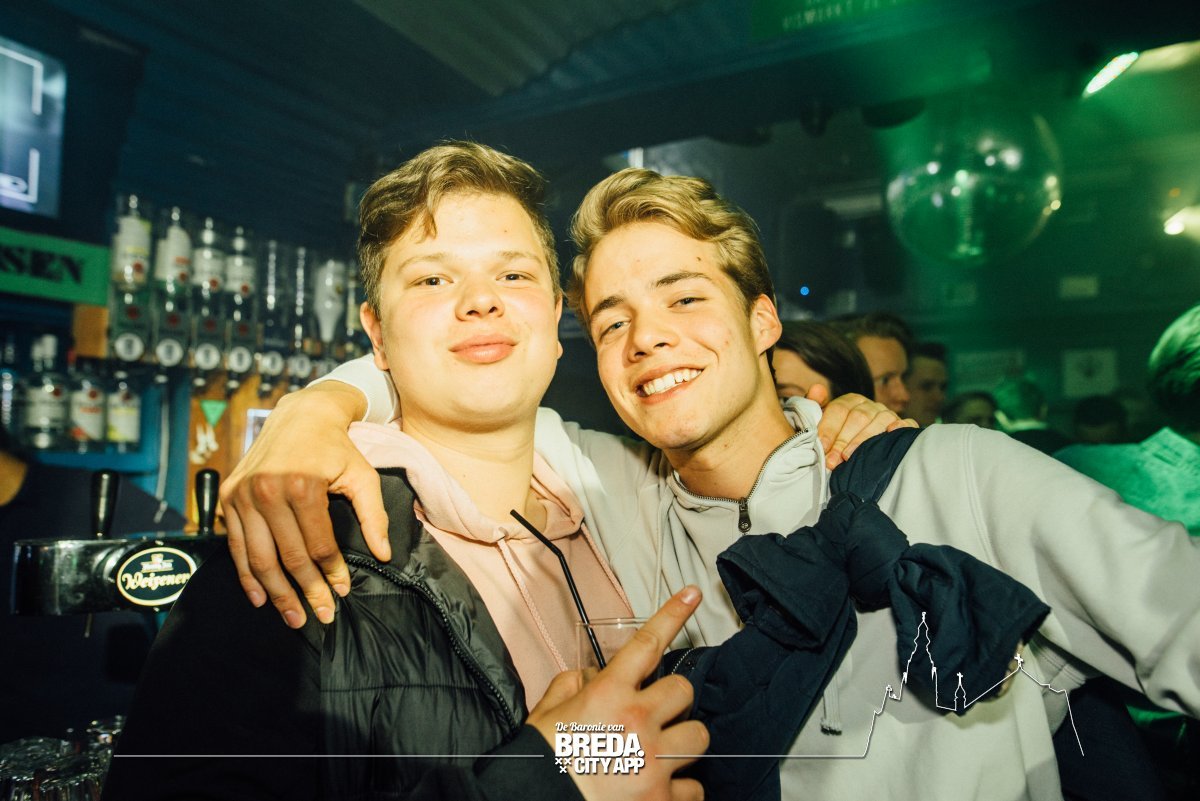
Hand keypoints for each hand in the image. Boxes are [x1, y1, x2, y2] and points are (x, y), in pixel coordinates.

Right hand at [219, 381, 389, 627]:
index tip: (341, 593)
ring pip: (259, 558)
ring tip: (294, 617)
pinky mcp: (230, 497)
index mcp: (302, 485)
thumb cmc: (336, 448)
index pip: (318, 545)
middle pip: (288, 557)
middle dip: (306, 592)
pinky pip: (237, 545)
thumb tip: (384, 554)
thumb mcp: (363, 475)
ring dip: (276, 593)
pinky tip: (260, 598)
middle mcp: (268, 490)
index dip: (331, 574)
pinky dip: (246, 575)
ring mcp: (244, 494)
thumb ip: (373, 516)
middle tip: (320, 617)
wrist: (301, 415)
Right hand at [528, 587, 708, 800]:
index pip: (648, 643)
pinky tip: (658, 788)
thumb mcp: (546, 713)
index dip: (673, 613)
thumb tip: (591, 675)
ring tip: (659, 754)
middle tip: (653, 717)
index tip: (692, 594)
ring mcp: (654, 762)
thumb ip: (570, 685)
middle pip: (683, 692)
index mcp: (607, 694)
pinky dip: (680, 788)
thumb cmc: (539, 763)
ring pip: (698, 737)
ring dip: (682, 743)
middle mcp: (636, 722)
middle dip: (671, 702)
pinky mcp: (662, 800)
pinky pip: (695, 787)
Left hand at [807, 385, 917, 469]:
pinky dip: (901, 427)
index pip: (839, 409)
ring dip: (863, 440)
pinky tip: (891, 433)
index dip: (829, 428)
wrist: (861, 445)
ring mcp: (888, 415)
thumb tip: (816, 389)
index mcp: (851, 401)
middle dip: (842, 440)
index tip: (821, 446)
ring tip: (848, 457)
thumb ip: (816, 406)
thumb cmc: (840, 435)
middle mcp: (871, 405)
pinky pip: (907, 424)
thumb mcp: (825, 421)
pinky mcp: (904, 425)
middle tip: (832, 460)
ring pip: (879, 421)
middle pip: (858, 417)